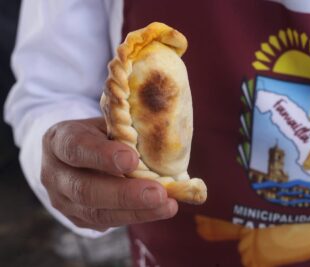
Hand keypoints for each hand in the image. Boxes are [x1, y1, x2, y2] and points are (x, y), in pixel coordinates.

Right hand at [41, 118, 177, 230]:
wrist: (76, 155)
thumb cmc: (98, 135)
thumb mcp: (105, 124)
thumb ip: (123, 131)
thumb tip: (160, 142)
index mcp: (59, 141)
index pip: (76, 148)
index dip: (102, 155)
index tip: (132, 160)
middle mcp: (54, 173)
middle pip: (85, 189)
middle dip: (124, 194)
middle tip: (158, 192)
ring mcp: (63, 200)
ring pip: (96, 213)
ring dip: (135, 211)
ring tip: (166, 205)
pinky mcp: (78, 218)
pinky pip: (106, 222)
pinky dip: (135, 216)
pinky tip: (158, 210)